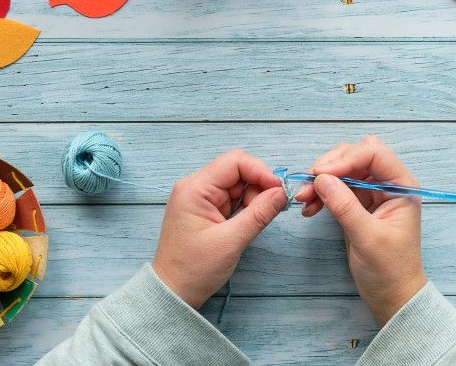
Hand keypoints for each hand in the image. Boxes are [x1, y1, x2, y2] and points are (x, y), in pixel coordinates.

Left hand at [152, 150, 288, 308]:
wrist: (173, 292)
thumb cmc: (194, 269)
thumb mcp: (231, 241)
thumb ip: (259, 214)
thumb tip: (282, 193)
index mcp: (195, 189)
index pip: (234, 162)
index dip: (260, 171)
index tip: (279, 190)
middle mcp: (196, 188)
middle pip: (237, 171)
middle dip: (259, 185)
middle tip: (273, 207)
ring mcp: (201, 199)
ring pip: (238, 185)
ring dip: (255, 197)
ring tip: (259, 220)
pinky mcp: (208, 210)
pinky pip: (233, 199)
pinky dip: (247, 207)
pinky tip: (250, 221)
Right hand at [297, 136, 427, 325]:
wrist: (391, 295)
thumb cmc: (390, 269)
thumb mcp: (368, 238)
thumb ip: (345, 206)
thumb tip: (321, 179)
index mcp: (402, 186)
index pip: (374, 153)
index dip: (346, 158)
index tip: (320, 174)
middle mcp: (389, 183)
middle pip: (357, 155)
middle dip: (331, 165)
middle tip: (308, 184)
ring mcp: (373, 192)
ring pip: (343, 169)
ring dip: (321, 179)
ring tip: (303, 199)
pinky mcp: (358, 203)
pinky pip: (337, 187)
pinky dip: (321, 193)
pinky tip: (309, 208)